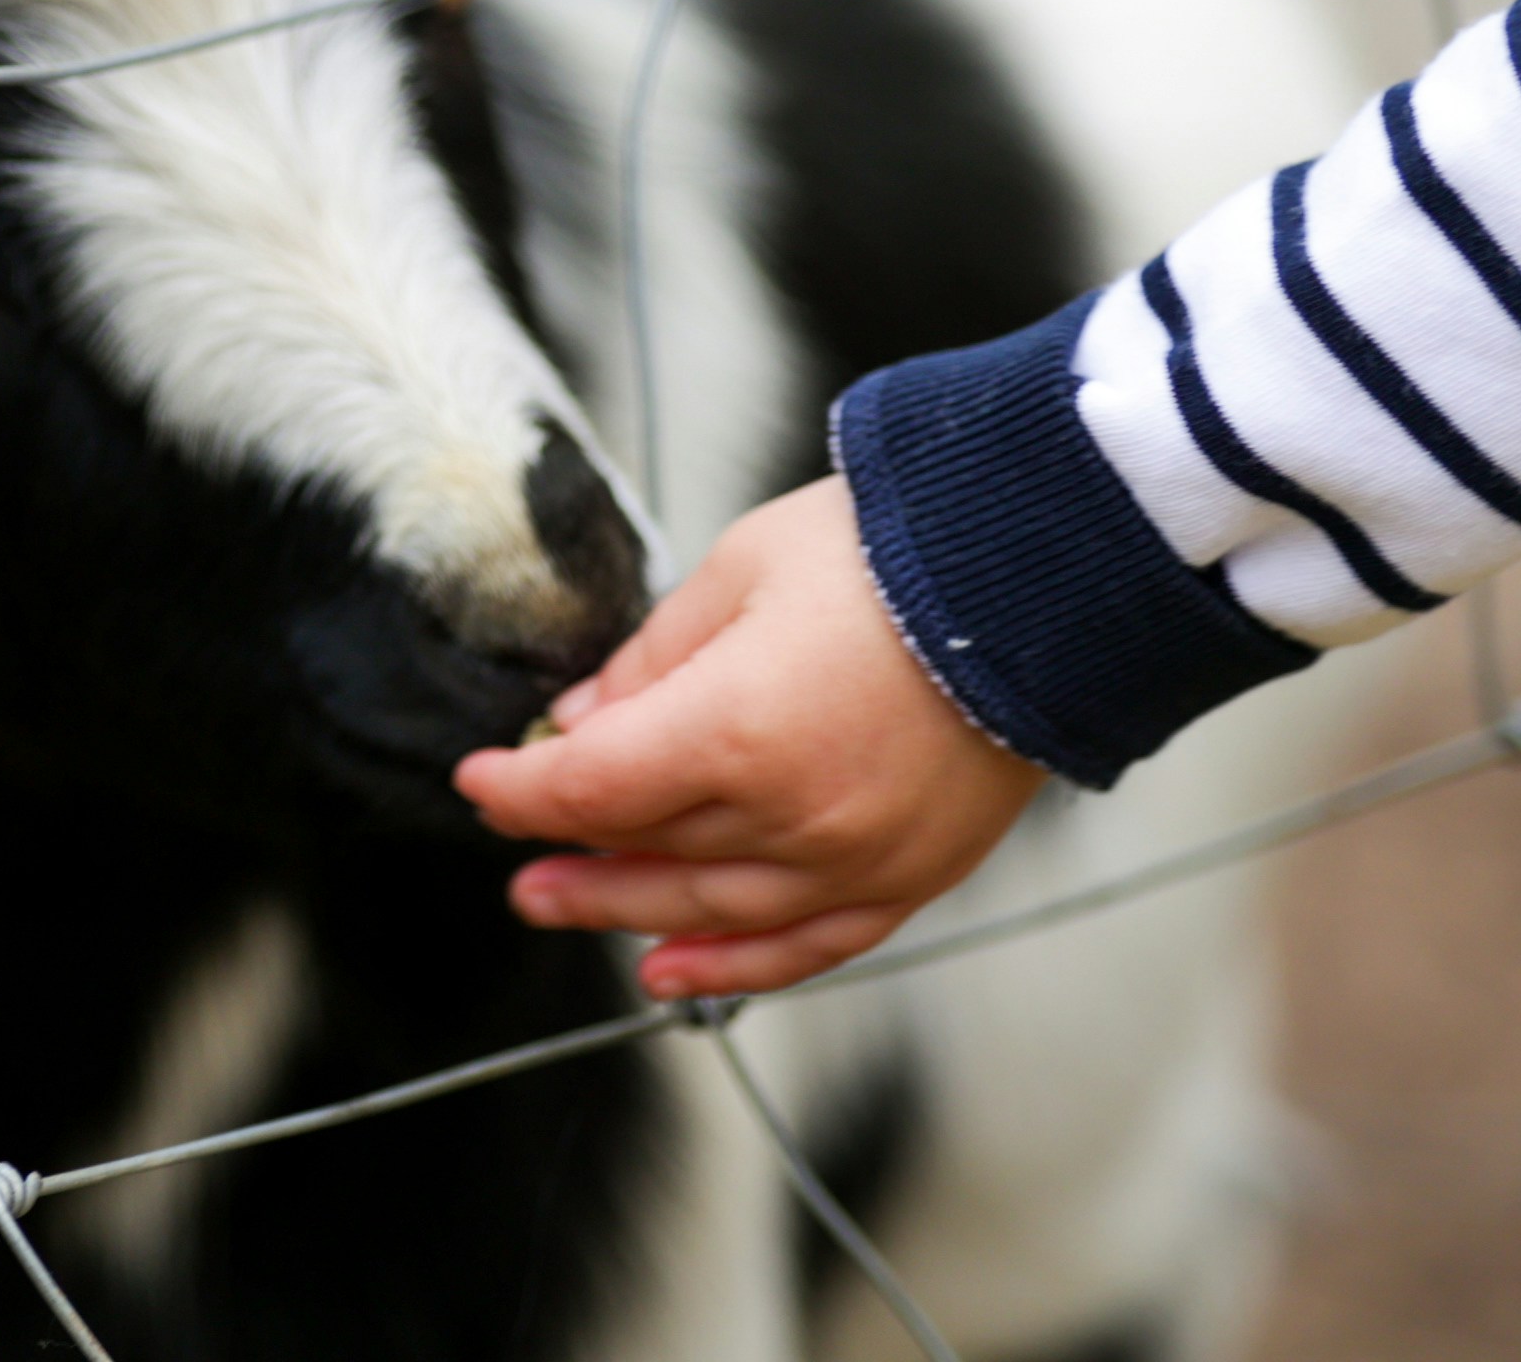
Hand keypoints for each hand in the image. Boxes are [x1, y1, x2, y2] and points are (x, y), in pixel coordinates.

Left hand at [454, 476, 1045, 999]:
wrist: (1041, 571)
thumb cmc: (883, 550)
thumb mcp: (736, 573)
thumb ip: (650, 662)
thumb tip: (581, 723)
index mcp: (734, 729)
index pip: (589, 788)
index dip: (519, 791)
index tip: (479, 779)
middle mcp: (792, 814)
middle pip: (646, 852)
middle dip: (569, 854)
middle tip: (517, 864)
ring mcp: (858, 856)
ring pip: (714, 909)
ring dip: (631, 914)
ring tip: (567, 908)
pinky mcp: (914, 874)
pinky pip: (809, 944)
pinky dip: (736, 964)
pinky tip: (674, 971)